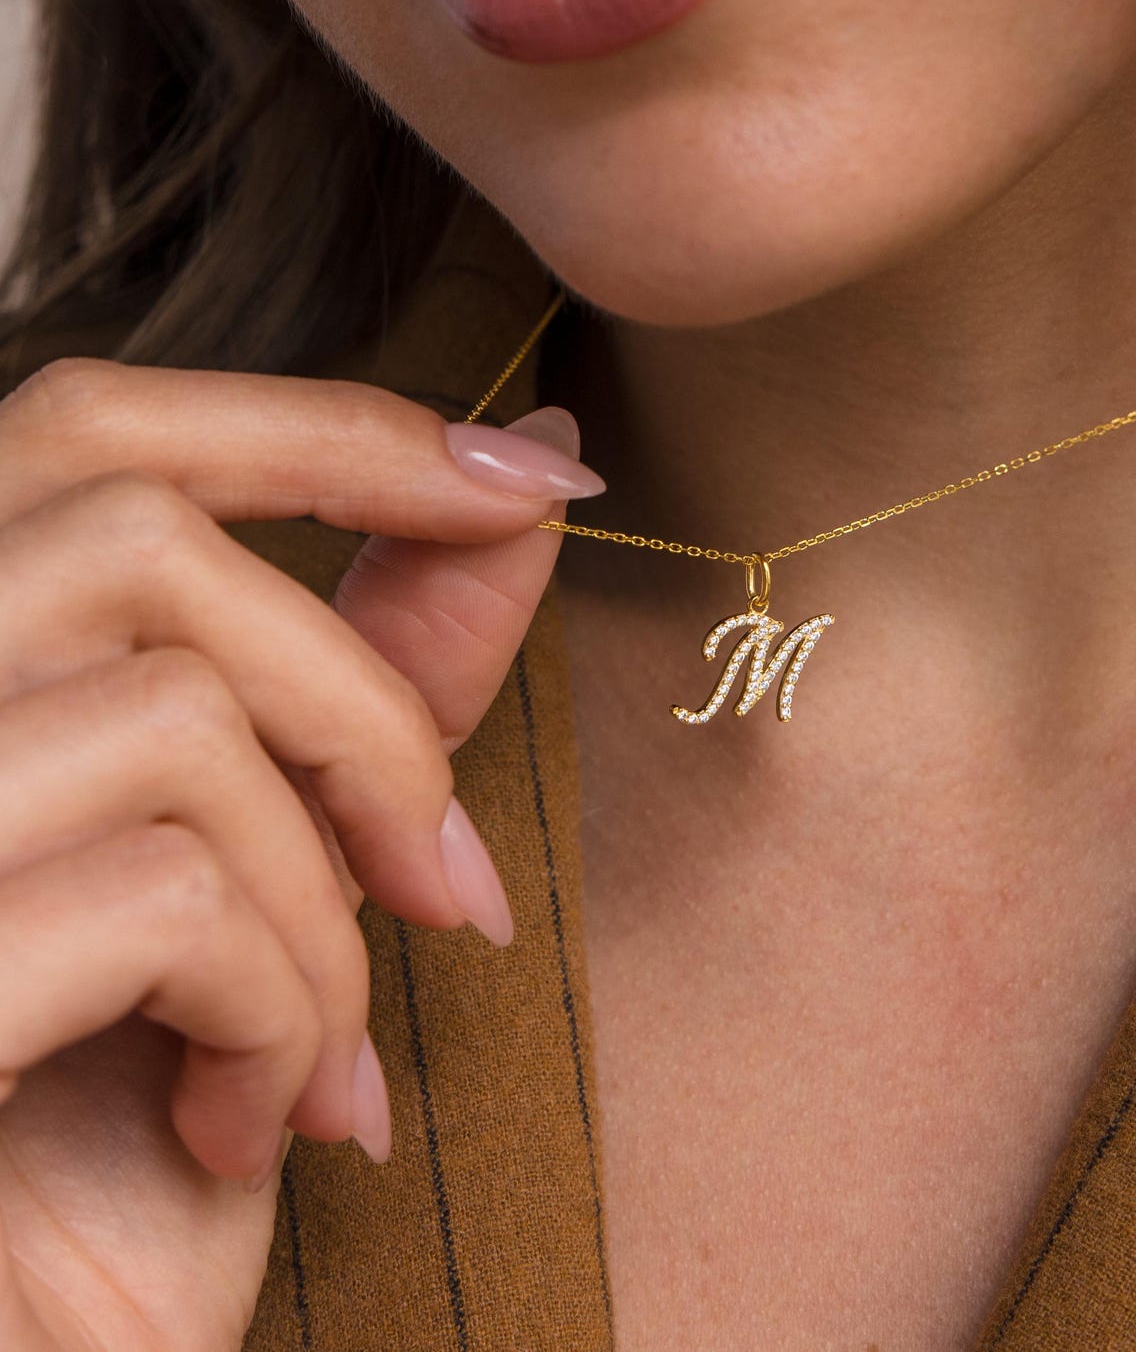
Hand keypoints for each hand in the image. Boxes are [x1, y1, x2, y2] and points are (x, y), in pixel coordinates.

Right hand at [0, 357, 601, 1350]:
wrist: (51, 1347)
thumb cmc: (144, 1115)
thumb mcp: (281, 861)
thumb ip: (385, 657)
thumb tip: (534, 475)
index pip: (95, 426)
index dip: (331, 426)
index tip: (534, 479)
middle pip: (138, 532)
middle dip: (361, 701)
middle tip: (445, 884)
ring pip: (176, 720)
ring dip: (324, 902)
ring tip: (322, 1054)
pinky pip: (165, 897)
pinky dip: (279, 1015)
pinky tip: (249, 1127)